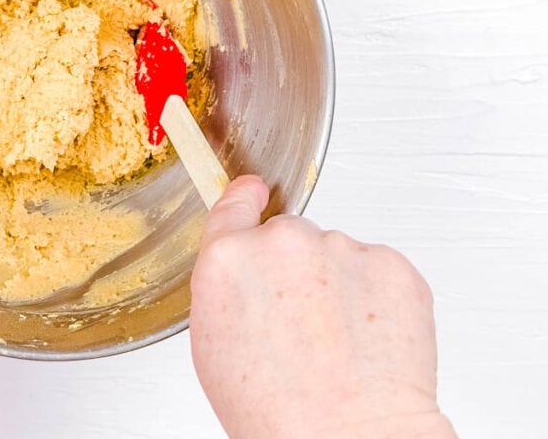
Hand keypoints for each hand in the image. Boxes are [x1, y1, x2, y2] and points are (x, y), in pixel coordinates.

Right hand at [190, 176, 455, 437]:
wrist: (347, 437)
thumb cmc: (277, 411)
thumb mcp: (214, 343)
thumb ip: (226, 285)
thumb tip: (243, 267)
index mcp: (228, 261)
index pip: (235, 204)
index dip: (246, 199)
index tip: (253, 192)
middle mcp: (283, 243)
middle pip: (288, 237)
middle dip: (294, 269)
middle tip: (301, 324)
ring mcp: (341, 249)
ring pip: (336, 254)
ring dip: (337, 284)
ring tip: (338, 344)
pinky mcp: (392, 264)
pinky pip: (377, 268)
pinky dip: (375, 297)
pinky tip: (366, 339)